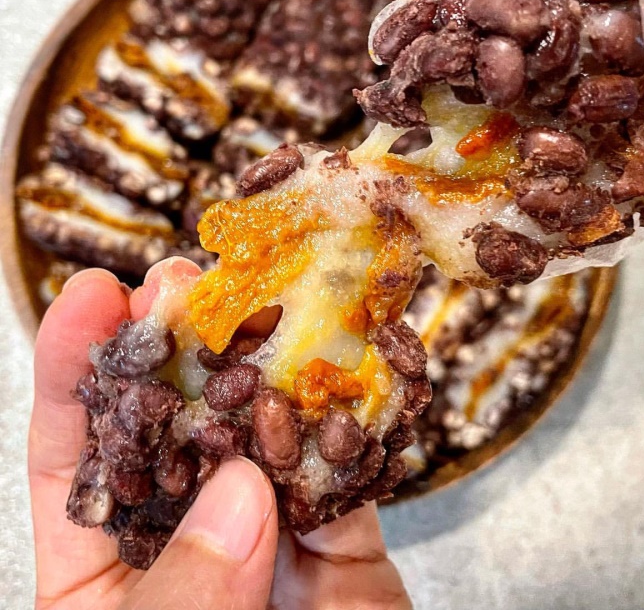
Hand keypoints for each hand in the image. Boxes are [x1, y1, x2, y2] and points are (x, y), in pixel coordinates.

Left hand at [29, 262, 411, 609]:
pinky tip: (351, 366)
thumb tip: (238, 491)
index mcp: (102, 578)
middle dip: (179, 345)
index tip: (93, 295)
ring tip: (270, 295)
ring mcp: (269, 539)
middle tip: (188, 279)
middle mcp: (186, 542)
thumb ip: (184, 600)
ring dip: (271, 365)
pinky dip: (352, 422)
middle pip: (177, 425)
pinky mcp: (343, 547)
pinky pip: (347, 474)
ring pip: (267, 435)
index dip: (77, 369)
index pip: (77, 457)